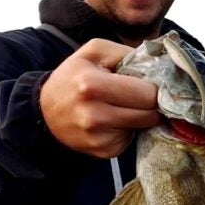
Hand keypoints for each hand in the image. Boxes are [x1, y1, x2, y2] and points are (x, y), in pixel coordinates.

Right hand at [40, 38, 161, 158]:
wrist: (46, 111)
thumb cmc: (74, 77)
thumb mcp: (93, 52)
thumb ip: (125, 53)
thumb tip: (158, 65)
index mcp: (92, 85)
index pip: (147, 93)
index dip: (152, 87)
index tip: (147, 84)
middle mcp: (95, 115)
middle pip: (150, 114)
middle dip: (150, 104)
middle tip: (140, 96)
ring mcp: (99, 138)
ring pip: (143, 128)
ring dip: (140, 117)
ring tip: (122, 107)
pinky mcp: (104, 152)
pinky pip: (131, 139)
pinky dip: (128, 130)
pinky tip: (113, 122)